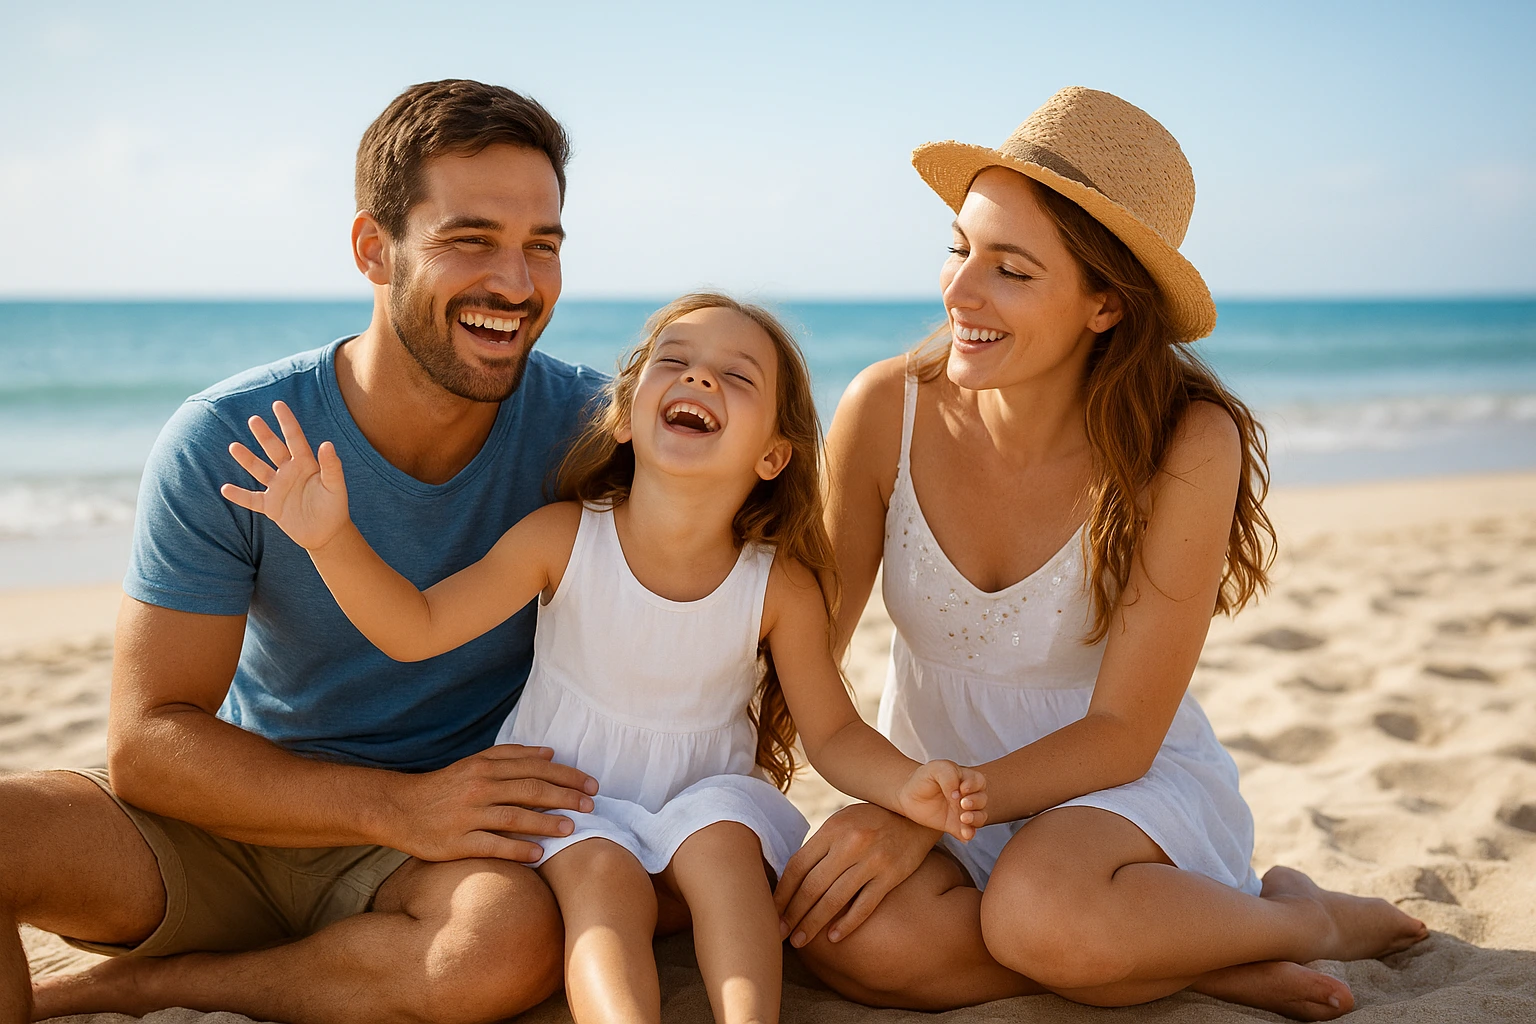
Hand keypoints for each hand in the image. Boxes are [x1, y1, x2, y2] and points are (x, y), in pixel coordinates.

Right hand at [221, 400, 351, 550]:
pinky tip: (225, 488)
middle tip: (254, 420)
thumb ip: (332, 466)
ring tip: (234, 447)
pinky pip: (251, 500)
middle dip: (264, 435)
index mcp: (306, 464)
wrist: (327, 534)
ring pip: (259, 470)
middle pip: (274, 450)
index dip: (287, 422)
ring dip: (247, 459)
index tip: (278, 404)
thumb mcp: (335, 486)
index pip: (295, 439)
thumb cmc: (335, 507)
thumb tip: (327, 444)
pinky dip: (239, 495)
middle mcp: (289, 472)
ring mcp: (278, 488)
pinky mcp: (271, 507)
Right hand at [381, 744, 599, 862]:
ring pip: (514, 816)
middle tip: (591, 805)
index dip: (566, 775)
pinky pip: (492, 845)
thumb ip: (511, 756)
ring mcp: (468, 815)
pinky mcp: (457, 841)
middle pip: (530, 789)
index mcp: (485, 766)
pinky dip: (517, 848)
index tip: (591, 785)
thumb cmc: (444, 787)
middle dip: (564, 796)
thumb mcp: (475, 763)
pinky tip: (538, 854)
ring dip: (546, 822)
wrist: (399, 809)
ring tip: (572, 828)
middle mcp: (479, 787)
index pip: (534, 768)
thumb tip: (550, 753)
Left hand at [774, 803, 937, 946]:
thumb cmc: (870, 820)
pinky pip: (865, 905)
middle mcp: (850, 844)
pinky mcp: (891, 875)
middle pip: (812, 886)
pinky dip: (847, 923)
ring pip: (834, 899)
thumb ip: (820, 847)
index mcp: (832, 829)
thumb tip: (792, 881)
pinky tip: (833, 937)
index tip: (772, 912)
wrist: (915, 813)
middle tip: (780, 934)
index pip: (798, 866)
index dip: (782, 892)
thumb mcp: (841, 822)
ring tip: (800, 940)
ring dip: (814, 923)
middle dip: (793, 913)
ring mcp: (872, 861)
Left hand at [896, 759, 986, 841]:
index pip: (979, 782)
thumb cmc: (924, 778)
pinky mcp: (955, 826)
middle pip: (982, 800)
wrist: (908, 795)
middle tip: (962, 804)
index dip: (973, 786)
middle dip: (976, 802)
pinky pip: (968, 832)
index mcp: (966, 779)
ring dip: (976, 818)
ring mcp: (963, 812)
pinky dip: (969, 834)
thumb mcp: (935, 769)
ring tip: (963, 818)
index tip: (962, 789)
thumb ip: (949, 777)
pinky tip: (964, 834)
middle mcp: (968, 796)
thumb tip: (958, 795)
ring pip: (980, 817)